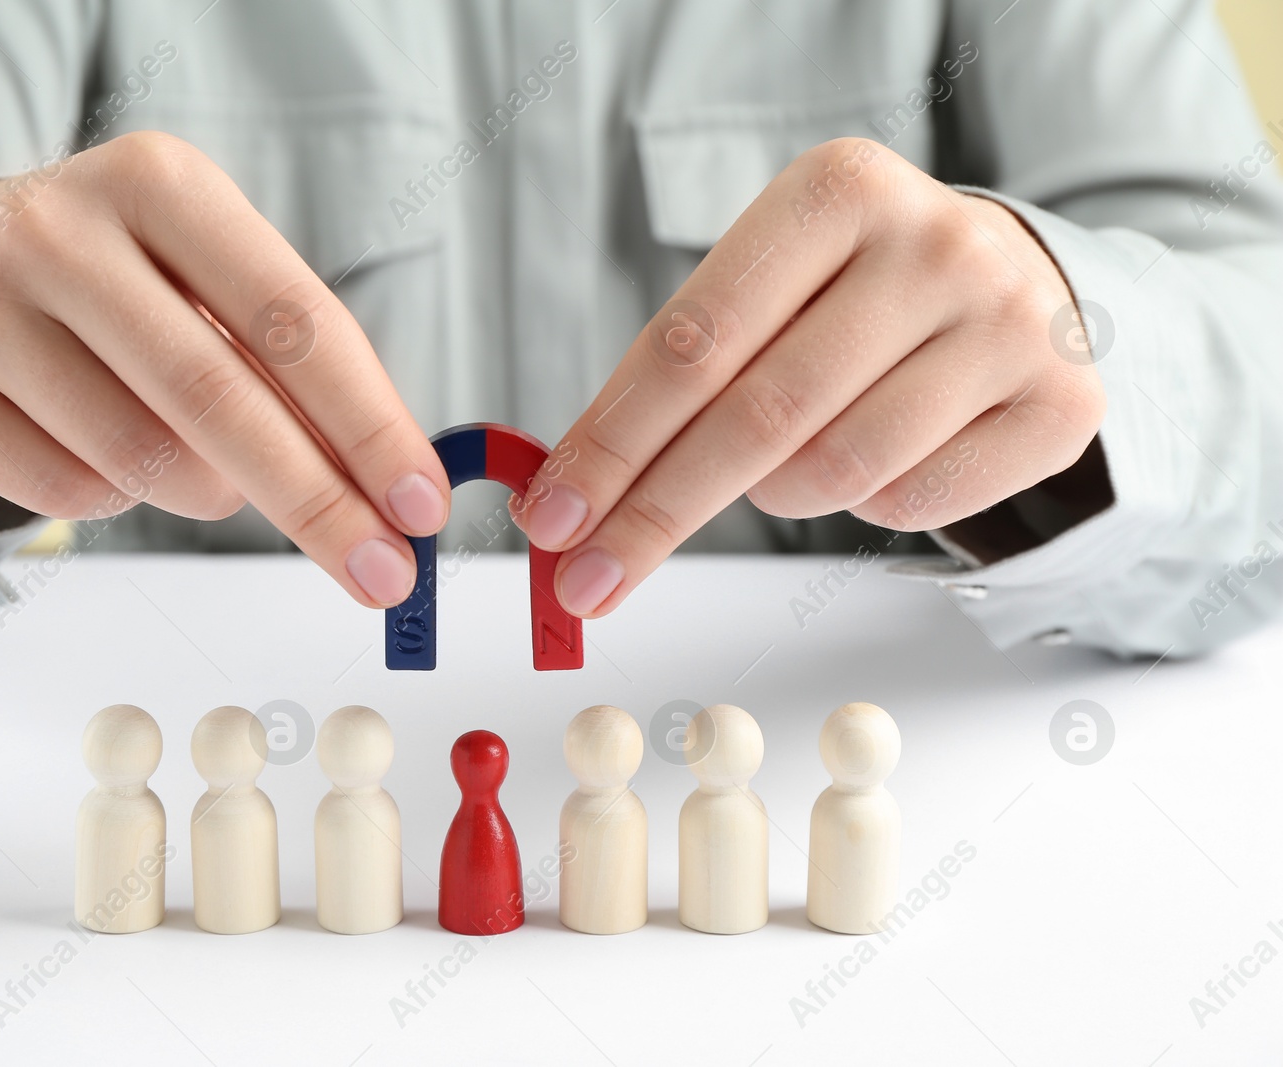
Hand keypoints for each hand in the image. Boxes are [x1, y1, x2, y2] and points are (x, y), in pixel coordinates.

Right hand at [0, 131, 448, 607]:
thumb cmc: (129, 284)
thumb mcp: (213, 280)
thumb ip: (293, 367)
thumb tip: (391, 491)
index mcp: (157, 181)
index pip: (291, 320)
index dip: (367, 425)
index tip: (421, 507)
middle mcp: (54, 227)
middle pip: (215, 398)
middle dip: (317, 503)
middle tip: (382, 575)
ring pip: (140, 459)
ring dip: (208, 492)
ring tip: (207, 466)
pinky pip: (66, 492)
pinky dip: (119, 496)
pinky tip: (109, 449)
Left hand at [513, 138, 1105, 616]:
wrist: (1019, 287)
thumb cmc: (855, 296)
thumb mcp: (769, 288)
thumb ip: (675, 371)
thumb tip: (568, 494)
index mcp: (838, 190)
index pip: (694, 342)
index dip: (613, 442)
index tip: (552, 519)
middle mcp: (936, 243)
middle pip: (758, 416)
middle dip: (655, 513)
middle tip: (586, 580)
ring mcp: (1013, 323)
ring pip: (835, 470)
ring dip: (775, 495)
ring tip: (780, 464)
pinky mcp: (1060, 406)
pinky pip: (909, 504)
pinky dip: (860, 505)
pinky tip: (873, 457)